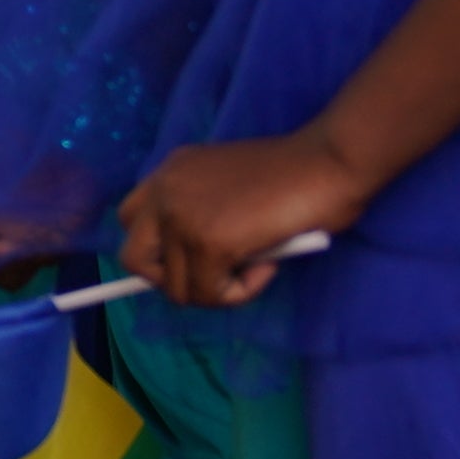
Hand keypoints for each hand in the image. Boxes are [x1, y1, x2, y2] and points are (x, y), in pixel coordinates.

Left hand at [115, 136, 369, 306]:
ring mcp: (182, 217)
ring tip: (259, 261)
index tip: (193, 262)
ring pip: (178, 289)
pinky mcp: (209, 242)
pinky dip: (243, 292)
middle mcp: (164, 190)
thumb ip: (201, 214)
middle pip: (134, 260)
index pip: (131, 221)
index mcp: (169, 172)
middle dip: (174, 279)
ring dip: (219, 290)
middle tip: (218, 274)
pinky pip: (213, 295)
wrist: (328, 163)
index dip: (158, 252)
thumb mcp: (228, 189)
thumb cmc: (294, 174)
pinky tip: (269, 262)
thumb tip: (190, 270)